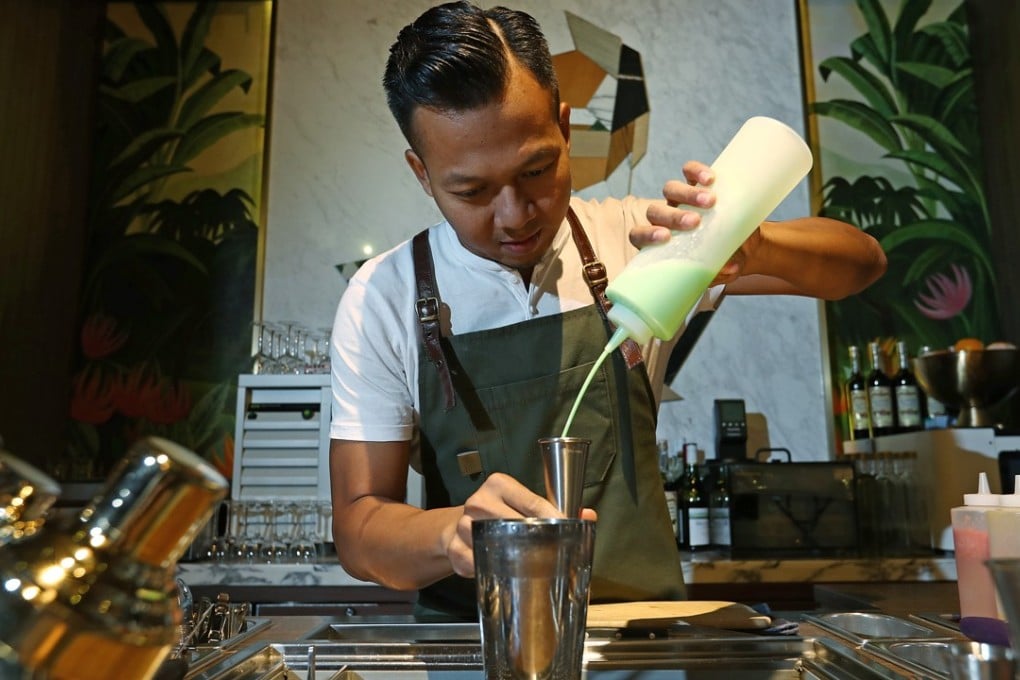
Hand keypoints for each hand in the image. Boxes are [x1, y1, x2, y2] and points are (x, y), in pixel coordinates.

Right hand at [445, 472, 597, 577]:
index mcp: (499, 484)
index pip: (533, 502)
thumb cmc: (499, 514)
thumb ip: (555, 508)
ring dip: (512, 558)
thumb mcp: (522, 504)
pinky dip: (490, 569)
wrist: (456, 526)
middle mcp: (479, 501)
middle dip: (536, 541)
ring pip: (496, 545)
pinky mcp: (455, 549)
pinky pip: (477, 564)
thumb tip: (589, 514)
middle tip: (551, 554)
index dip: (553, 518)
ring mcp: (463, 525)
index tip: (567, 532)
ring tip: (526, 563)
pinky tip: (498, 569)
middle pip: (516, 524)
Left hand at [632, 160, 762, 285]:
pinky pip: (689, 171)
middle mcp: (665, 218)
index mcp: (660, 241)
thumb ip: (723, 271)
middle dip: (672, 216)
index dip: (647, 235)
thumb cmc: (724, 258)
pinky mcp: (697, 183)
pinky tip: (710, 179)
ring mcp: (680, 199)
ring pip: (670, 189)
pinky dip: (696, 171)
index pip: (639, 235)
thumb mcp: (724, 268)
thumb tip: (729, 267)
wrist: (743, 239)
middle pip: (655, 211)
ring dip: (687, 194)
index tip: (666, 238)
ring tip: (710, 201)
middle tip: (695, 222)